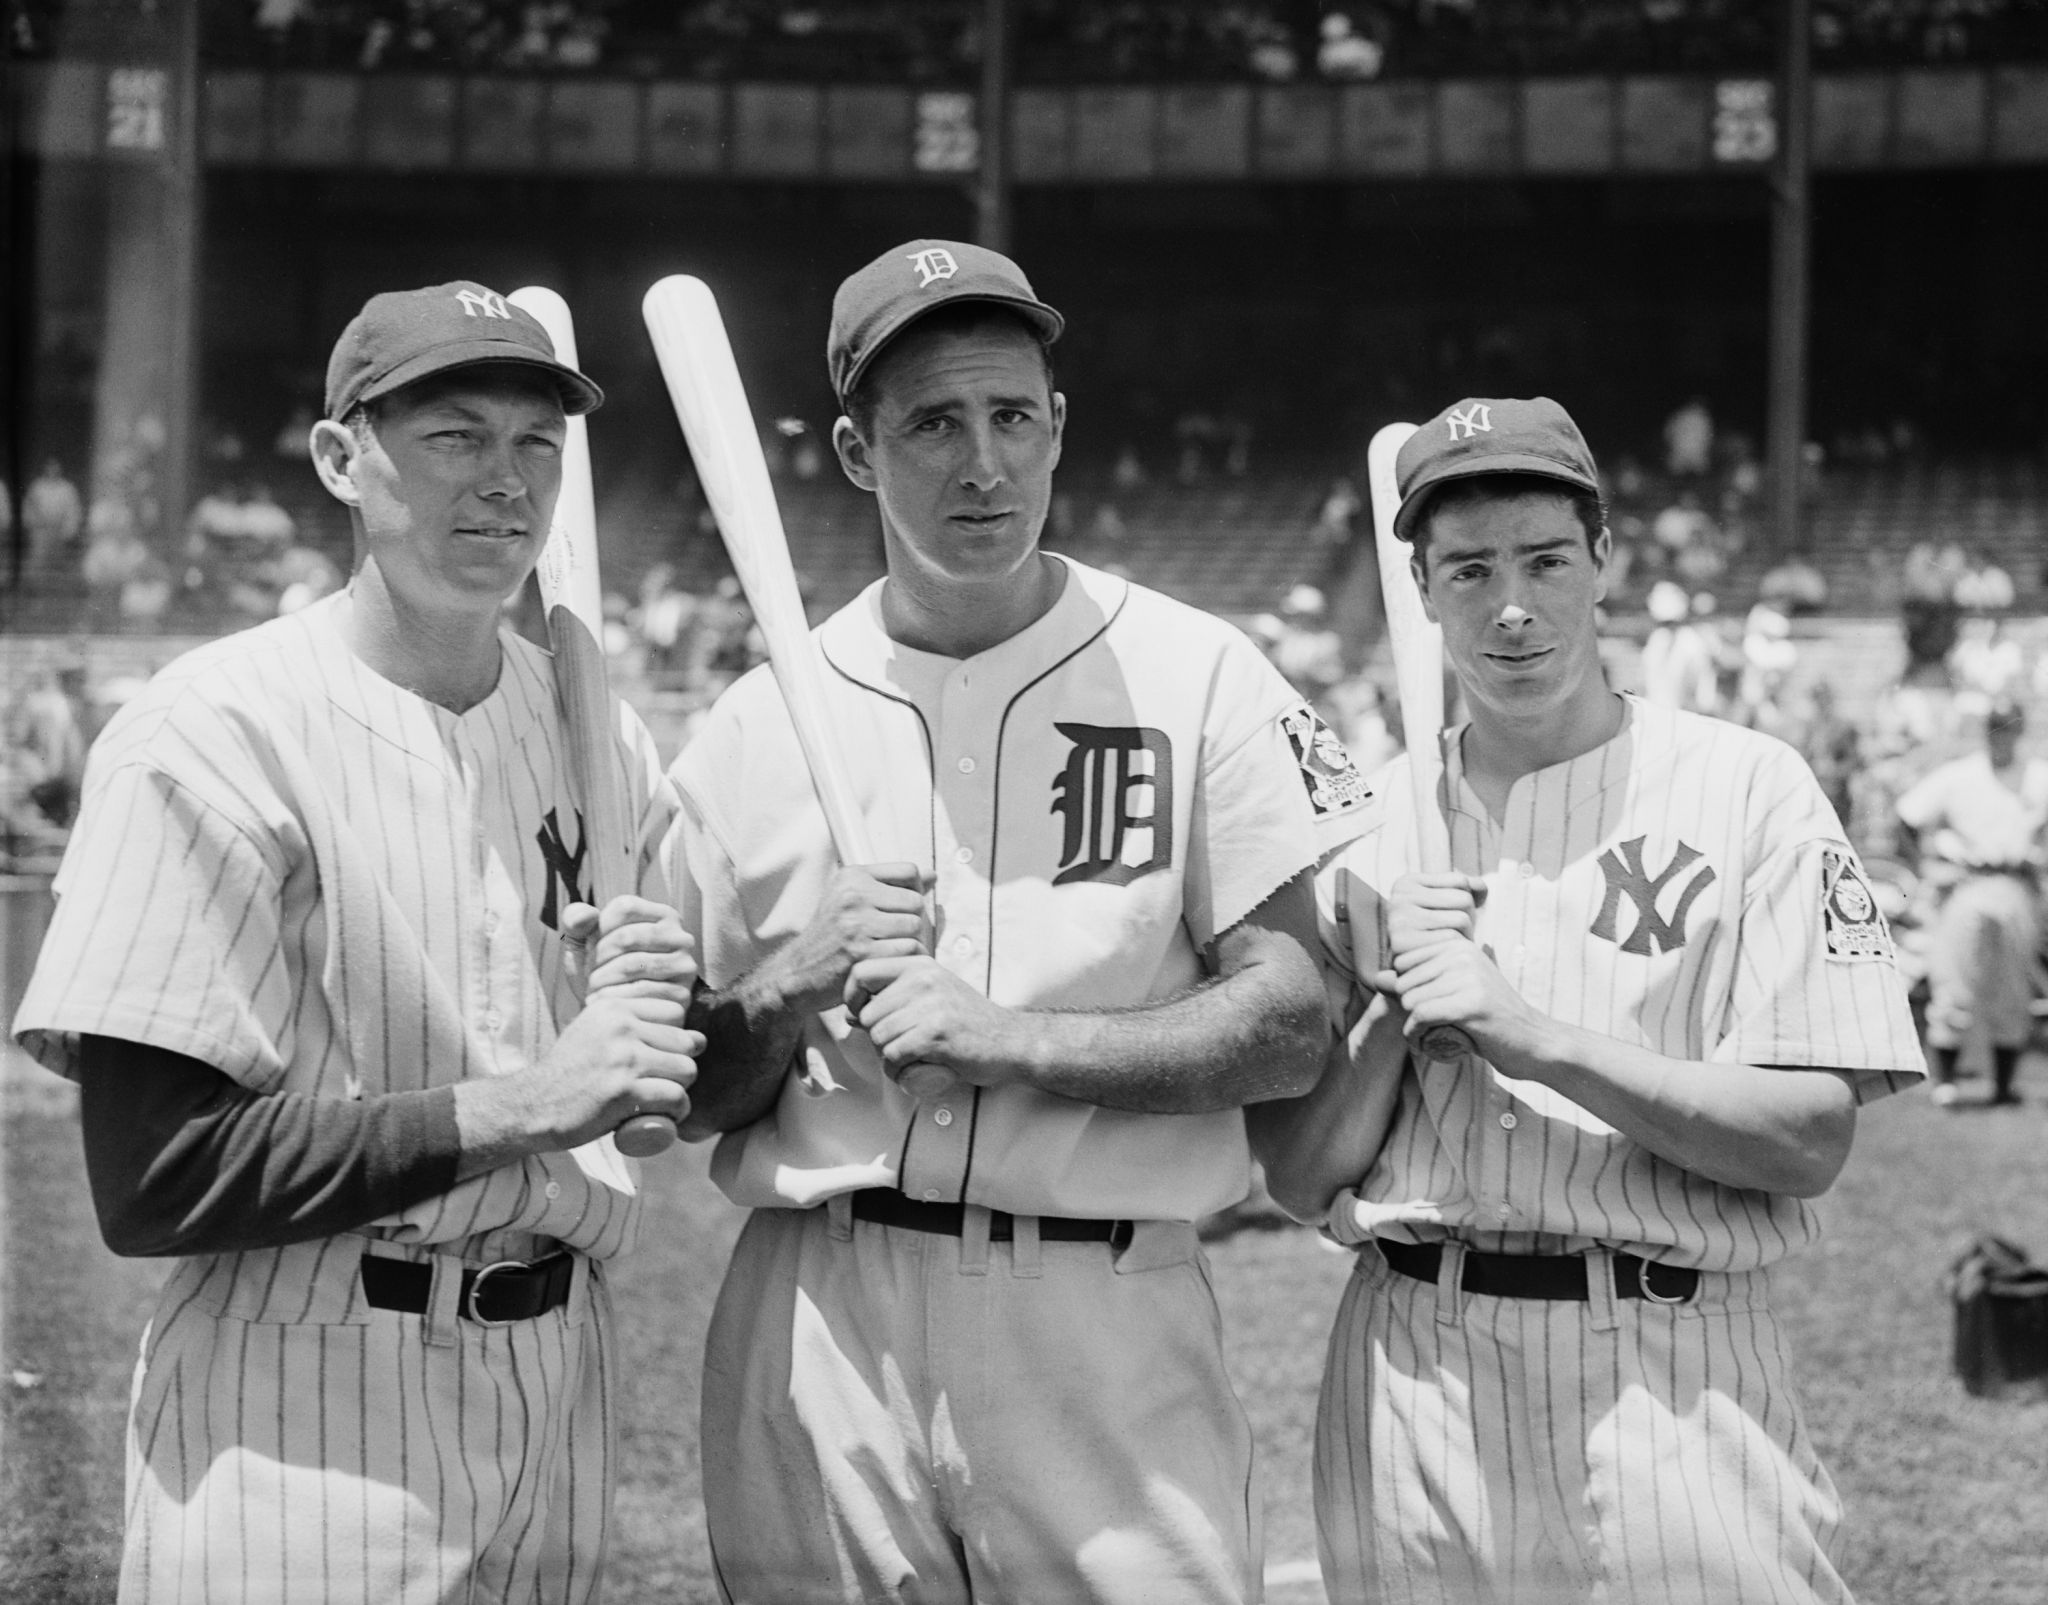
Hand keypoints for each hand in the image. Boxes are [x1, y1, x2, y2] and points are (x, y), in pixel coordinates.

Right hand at [474, 995, 701, 1155]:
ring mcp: (623, 1058)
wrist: (533, 1104)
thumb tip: (700, 1039)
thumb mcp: (597, 1031)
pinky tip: (663, 1116)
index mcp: (614, 1006)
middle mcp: (621, 1026)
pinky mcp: (624, 1091)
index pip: (675, 1011)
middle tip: (660, 1083)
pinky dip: (676, 1111)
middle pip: (686, 1042)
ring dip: (681, 1090)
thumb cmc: (571, 1071)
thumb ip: (637, 1026)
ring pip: (686, 1070)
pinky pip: (675, 1097)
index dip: (673, 1038)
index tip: (657, 1057)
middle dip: (680, 1066)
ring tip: (662, 1101)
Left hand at [562, 897, 697, 1007]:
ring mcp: (684, 966)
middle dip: (598, 958)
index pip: (625, 907)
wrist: (617, 1016)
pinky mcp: (682, 994)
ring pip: (633, 964)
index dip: (599, 928)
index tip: (589, 948)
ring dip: (602, 979)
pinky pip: (641, 992)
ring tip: (591, 988)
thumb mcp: (583, 942)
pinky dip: (614, 997)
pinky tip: (602, 1003)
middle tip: (587, 974)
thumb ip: (576, 919)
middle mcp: (680, 936)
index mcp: (661, 915)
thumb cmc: (601, 971)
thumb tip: (586, 916)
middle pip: (627, 937)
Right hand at [765, 862, 929, 1014]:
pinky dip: (904, 960)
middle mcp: (853, 895)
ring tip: (893, 950)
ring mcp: (857, 924)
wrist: (798, 972)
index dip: (914, 891)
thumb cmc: (831, 936)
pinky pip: (906, 949)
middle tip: (897, 936)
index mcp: (852, 877)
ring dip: (910, 941)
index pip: (909, 871)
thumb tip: (932, 875)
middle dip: (912, 920)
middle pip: (915, 901)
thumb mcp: (851, 900)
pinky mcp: (861, 952)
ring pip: (914, 926)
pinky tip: (890, 964)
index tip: (901, 908)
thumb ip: (890, 885)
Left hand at [848, 955, 1026, 1089]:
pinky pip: (894, 1055)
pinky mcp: (936, 1034)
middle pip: (868, 1014)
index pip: (861, 972)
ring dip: (888, 1058)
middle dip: (876, 1038)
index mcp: (919, 965)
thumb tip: (848, 1014)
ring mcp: (931, 1005)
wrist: (1009, 1041)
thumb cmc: (966, 1021)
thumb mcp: (930, 998)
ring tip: (910, 1059)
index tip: (862, 1015)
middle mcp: (923, 979)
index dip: (851, 997)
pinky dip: (898, 1071)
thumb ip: (892, 1000)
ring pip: (878, 1037)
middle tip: (900, 1047)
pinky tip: (913, 1071)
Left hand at [1372, 939, 1545, 1075]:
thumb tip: (1376, 978)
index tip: (1425, 1008)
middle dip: (1409, 1010)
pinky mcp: (1471, 1004)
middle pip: (1404, 982)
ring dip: (1412, 1026)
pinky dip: (1415, 1035)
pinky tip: (1425, 1044)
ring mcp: (1468, 976)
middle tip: (1427, 1027)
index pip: (1403, 961)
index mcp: (1459, 944)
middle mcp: (1463, 953)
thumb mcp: (1451, 994)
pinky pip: (1420, 1016)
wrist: (1535, 1042)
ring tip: (1429, 1036)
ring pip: (1410, 1000)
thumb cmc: (1490, 1020)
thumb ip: (1414, 984)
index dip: (1407, 990)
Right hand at [1384, 872, 1487, 966]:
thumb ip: (1468, 889)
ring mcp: (1398, 919)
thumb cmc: (1435, 937)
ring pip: (1462, 918)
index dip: (1467, 902)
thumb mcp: (1447, 906)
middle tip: (1453, 936)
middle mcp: (1398, 897)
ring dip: (1465, 936)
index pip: (1461, 881)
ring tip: (1450, 946)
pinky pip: (1452, 938)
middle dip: (1468, 919)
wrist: (1412, 976)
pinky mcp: (1403, 943)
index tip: (1450, 917)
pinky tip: (1445, 957)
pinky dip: (1456, 949)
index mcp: (1406, 883)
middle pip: (1464, 899)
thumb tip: (1481, 889)